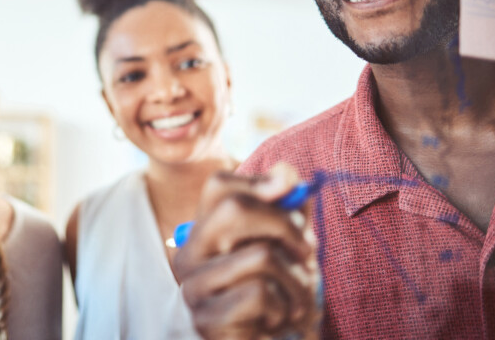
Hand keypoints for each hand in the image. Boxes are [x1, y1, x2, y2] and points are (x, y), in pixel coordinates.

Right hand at [173, 163, 319, 339]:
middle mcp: (187, 255)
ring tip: (298, 298)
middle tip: (307, 252)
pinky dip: (284, 308)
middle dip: (287, 226)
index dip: (262, 184)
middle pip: (234, 208)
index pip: (219, 186)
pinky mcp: (207, 320)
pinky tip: (278, 319)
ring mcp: (193, 288)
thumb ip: (287, 209)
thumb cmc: (278, 294)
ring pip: (261, 256)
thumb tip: (288, 174)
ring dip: (297, 280)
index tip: (294, 194)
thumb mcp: (286, 245)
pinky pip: (261, 294)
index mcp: (202, 231)